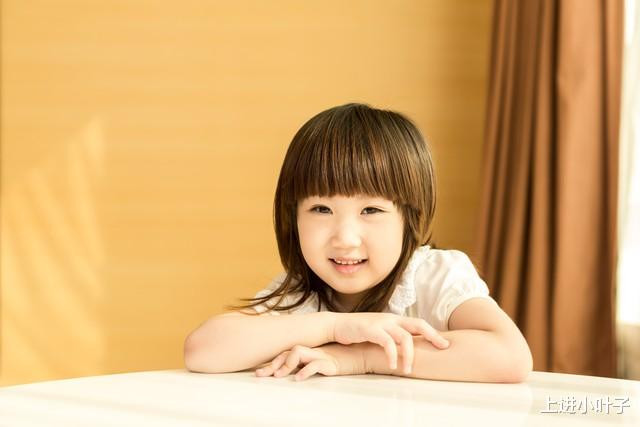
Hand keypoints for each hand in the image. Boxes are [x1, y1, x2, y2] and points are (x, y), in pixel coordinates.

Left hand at [255, 343, 366, 380]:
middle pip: (285, 353)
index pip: (283, 353)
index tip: (259, 372)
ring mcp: (318, 355)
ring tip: (279, 376)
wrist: (360, 355)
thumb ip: (305, 365)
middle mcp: (309, 351)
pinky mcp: (329, 362)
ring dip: (286, 365)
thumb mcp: (319, 363)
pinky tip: (299, 378)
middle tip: (260, 375)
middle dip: (271, 364)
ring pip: (297, 353)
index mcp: (306, 351)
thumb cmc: (339, 360)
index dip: (270, 363)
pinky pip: (315, 364)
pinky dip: (306, 371)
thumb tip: (290, 374)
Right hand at [332, 313, 448, 373]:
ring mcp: (381, 323)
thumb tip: (406, 350)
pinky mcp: (370, 330)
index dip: (432, 332)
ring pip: (404, 337)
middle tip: (443, 348)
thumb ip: (391, 337)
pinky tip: (392, 365)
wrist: (336, 325)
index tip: (444, 344)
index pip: (419, 323)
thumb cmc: (358, 332)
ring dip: (409, 355)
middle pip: (418, 324)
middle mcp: (391, 319)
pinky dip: (392, 355)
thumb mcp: (378, 332)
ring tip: (407, 370)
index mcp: (394, 319)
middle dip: (432, 336)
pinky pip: (387, 343)